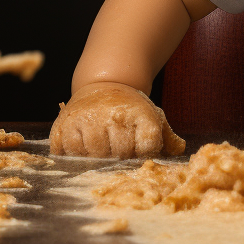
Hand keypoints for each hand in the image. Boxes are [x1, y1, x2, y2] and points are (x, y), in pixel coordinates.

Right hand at [49, 82, 184, 157]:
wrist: (104, 85)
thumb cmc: (130, 109)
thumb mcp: (152, 117)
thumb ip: (166, 137)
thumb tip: (179, 150)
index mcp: (140, 114)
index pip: (146, 148)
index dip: (143, 155)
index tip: (139, 150)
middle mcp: (114, 116)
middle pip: (120, 155)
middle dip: (121, 158)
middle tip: (118, 149)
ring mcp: (87, 120)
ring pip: (94, 156)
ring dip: (97, 158)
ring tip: (101, 146)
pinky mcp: (64, 126)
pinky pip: (68, 153)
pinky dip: (74, 155)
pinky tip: (83, 146)